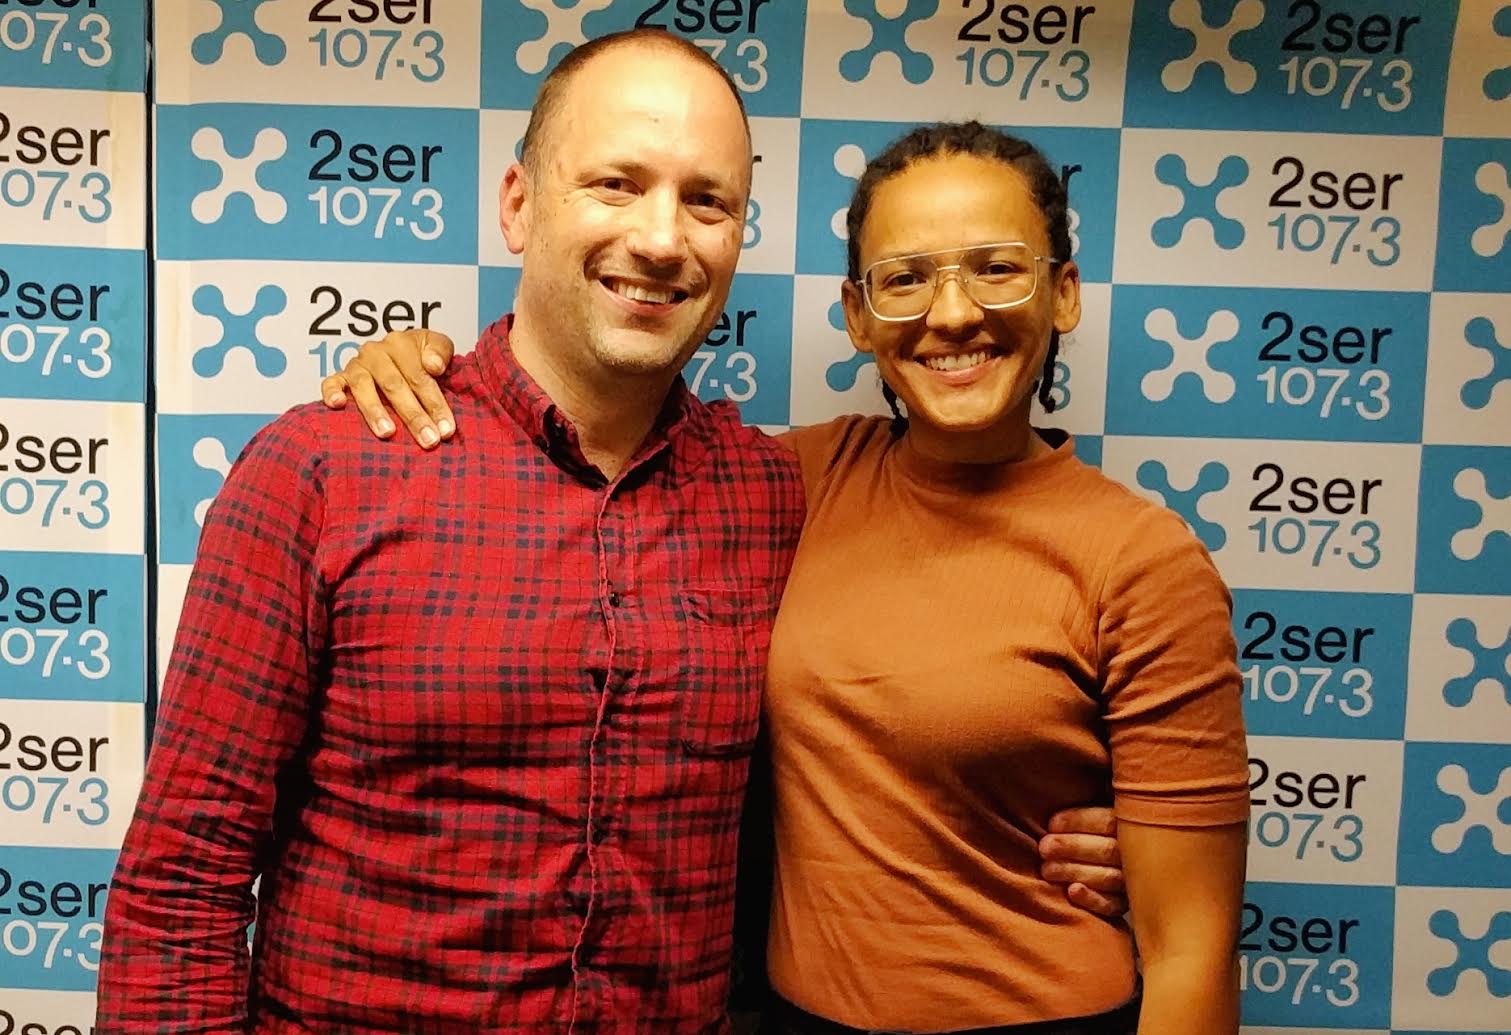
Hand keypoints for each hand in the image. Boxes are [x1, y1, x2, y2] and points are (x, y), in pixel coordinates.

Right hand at [321, 329, 457, 447]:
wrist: (401, 351)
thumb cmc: (422, 355)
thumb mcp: (438, 345)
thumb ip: (441, 351)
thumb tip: (434, 366)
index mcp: (401, 343)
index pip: (420, 377)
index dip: (435, 404)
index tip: (447, 430)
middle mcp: (376, 352)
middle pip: (394, 386)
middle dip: (413, 415)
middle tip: (428, 439)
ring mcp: (356, 365)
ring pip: (363, 387)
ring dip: (375, 411)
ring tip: (388, 433)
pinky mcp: (341, 377)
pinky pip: (330, 382)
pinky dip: (331, 392)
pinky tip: (338, 405)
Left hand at [1039, 806, 1126, 917]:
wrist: (1115, 866)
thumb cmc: (1093, 832)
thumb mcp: (1096, 811)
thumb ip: (1088, 803)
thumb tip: (1063, 798)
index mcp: (1129, 825)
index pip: (1108, 821)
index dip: (1079, 821)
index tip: (1051, 823)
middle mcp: (1136, 854)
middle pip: (1106, 850)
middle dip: (1071, 847)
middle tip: (1044, 847)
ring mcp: (1134, 882)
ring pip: (1107, 877)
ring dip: (1074, 871)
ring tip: (1046, 869)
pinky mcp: (1126, 905)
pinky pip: (1113, 906)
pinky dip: (1093, 900)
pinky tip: (1072, 891)